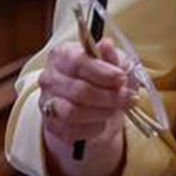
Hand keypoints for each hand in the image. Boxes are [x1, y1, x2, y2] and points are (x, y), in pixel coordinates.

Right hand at [38, 38, 130, 175]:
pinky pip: (72, 131)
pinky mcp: (51, 125)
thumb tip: (107, 44)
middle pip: (79, 90)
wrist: (90, 103)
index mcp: (62, 55)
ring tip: (116, 109)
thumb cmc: (101, 77)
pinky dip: (93, 128)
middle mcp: (49, 78)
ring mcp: (47, 102)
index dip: (102, 72)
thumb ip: (110, 56)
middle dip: (108, 96)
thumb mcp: (112, 62)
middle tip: (128, 97)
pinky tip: (103, 121)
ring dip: (102, 112)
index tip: (122, 78)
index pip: (78, 62)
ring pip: (73, 112)